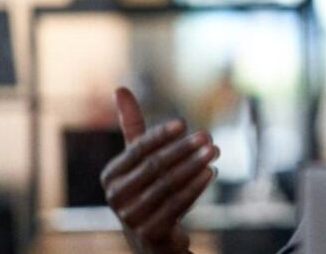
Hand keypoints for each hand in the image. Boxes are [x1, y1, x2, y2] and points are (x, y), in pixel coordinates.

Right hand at [100, 87, 219, 253]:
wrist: (150, 236)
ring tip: (214, 150)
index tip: (184, 123)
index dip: (160, 135)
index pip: (137, 149)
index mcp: (111, 175)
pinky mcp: (150, 232)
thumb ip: (132, 126)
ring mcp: (131, 217)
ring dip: (194, 166)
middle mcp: (116, 197)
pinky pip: (177, 205)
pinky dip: (196, 187)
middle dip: (183, 149)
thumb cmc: (146, 187)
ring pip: (168, 185)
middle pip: (155, 166)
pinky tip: (211, 172)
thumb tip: (120, 88)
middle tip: (208, 136)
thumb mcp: (138, 158)